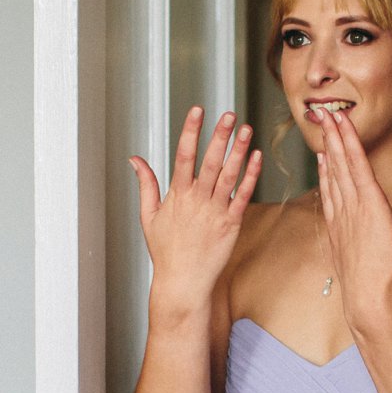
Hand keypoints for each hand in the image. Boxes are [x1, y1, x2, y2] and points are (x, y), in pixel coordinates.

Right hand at [128, 107, 261, 312]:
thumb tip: (134, 160)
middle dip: (220, 136)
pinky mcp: (231, 224)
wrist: (183, 282)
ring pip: (229, 175)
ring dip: (239, 151)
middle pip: (210, 161)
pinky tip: (257, 158)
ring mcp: (215, 212)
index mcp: (176, 195)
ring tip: (247, 129)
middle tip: (230, 114)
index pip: (183, 155)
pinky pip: (243, 196)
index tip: (198, 110)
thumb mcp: (148, 216)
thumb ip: (145, 184)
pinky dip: (251, 176)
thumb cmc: (166, 251)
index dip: (191, 131)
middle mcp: (197, 200)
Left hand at [314, 107, 391, 336]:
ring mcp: (339, 217)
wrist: (366, 299)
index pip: (357, 162)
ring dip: (327, 150)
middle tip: (326, 112)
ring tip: (323, 130)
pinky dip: (323, 175)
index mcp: (371, 205)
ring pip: (331, 176)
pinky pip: (326, 194)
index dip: (348, 137)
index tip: (341, 117)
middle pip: (340, 163)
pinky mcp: (333, 229)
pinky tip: (322, 165)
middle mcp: (351, 207)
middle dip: (334, 135)